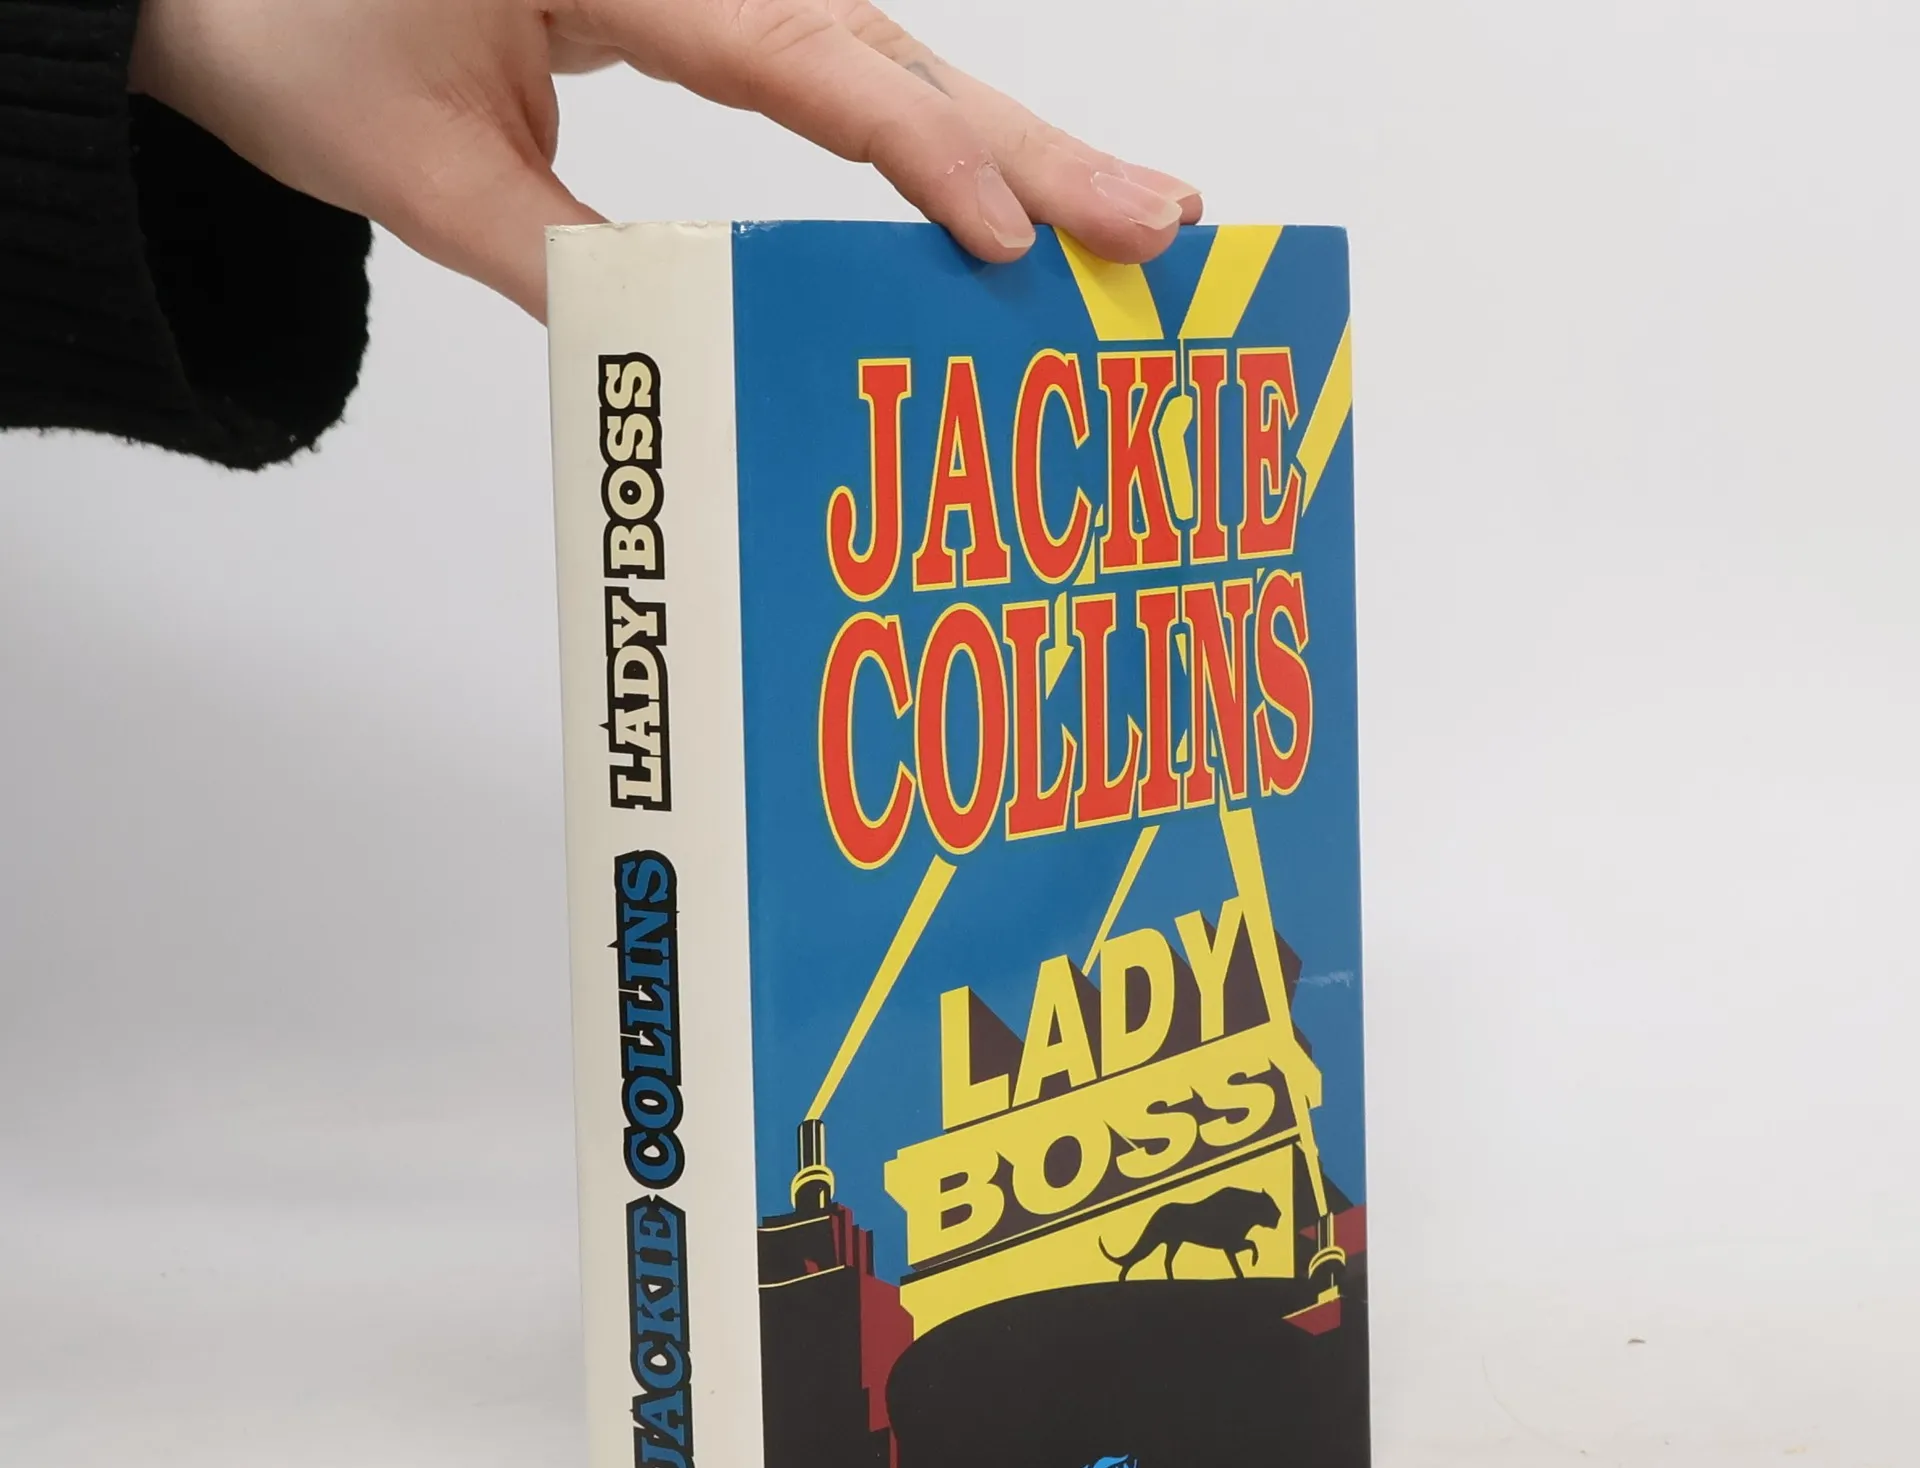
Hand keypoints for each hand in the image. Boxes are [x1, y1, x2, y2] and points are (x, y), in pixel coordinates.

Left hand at [130, 0, 1203, 319]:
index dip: (922, 157)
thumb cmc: (284, 24)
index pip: (806, 63)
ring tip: (1114, 216)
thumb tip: (697, 351)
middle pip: (886, 46)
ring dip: (1000, 139)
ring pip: (877, 51)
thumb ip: (564, 256)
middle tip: (1160, 219)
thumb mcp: (416, 168)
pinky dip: (917, 134)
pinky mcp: (693, 5)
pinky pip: (828, 69)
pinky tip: (986, 191)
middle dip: (1027, 144)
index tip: (1015, 244)